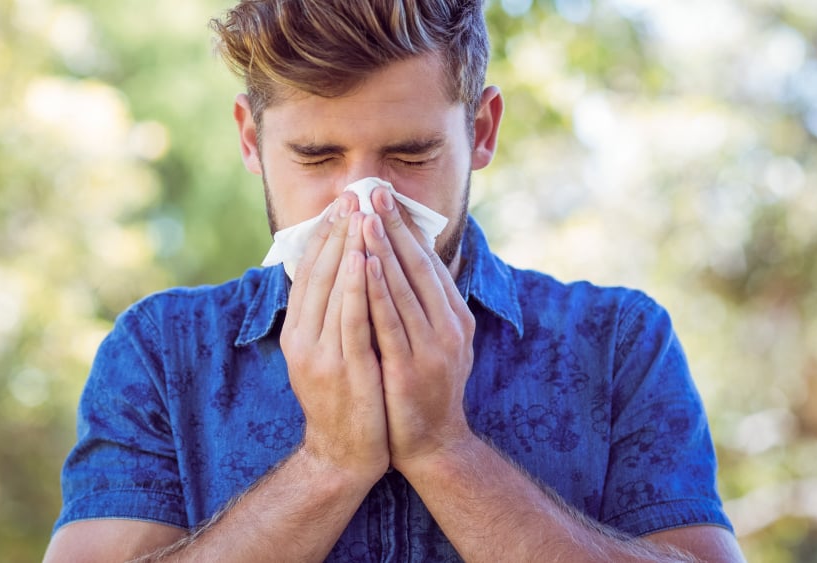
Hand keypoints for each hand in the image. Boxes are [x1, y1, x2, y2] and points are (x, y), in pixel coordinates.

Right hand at [280, 192, 389, 483]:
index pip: (310, 273)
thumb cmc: (343, 399)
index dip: (325, 235)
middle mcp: (303, 338)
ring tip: (359, 213)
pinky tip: (364, 259)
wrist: (343, 455)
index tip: (342, 203)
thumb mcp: (325, 353)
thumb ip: (328, 317)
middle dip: (337, 231)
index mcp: (298, 332)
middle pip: (319, 274)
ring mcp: (321, 354)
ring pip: (333, 289)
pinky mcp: (344, 369)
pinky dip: (355, 286)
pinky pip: (350, 319)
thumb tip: (338, 274)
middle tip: (352, 195)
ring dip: (346, 248)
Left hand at [361, 188, 475, 471]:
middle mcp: (449, 326)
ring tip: (363, 216)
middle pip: (418, 266)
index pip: (428, 262)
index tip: (384, 196)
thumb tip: (400, 264)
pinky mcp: (411, 367)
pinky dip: (376, 289)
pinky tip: (361, 264)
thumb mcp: (432, 342)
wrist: (433, 445)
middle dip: (393, 226)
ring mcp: (433, 347)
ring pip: (404, 287)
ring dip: (382, 249)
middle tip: (373, 190)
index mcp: (455, 316)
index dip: (405, 227)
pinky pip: (389, 320)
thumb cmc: (423, 389)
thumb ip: (422, 306)